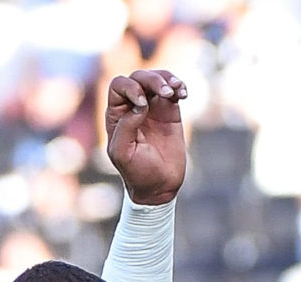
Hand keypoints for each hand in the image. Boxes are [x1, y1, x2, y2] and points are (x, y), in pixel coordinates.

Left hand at [105, 69, 187, 205]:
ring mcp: (152, 107)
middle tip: (165, 93)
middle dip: (152, 80)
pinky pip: (173, 90)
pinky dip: (179, 86)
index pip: (119, 86)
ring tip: (176, 91)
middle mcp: (132, 107)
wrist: (160, 186)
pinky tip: (184, 93)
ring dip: (167, 79)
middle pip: (139, 77)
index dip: (130, 87)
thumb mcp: (123, 153)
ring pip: (156, 79)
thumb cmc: (137, 172)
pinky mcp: (170, 112)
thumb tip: (141, 103)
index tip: (142, 103)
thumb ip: (126, 126)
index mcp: (116, 115)